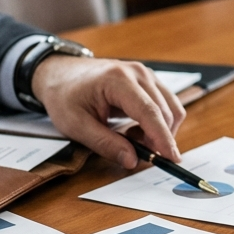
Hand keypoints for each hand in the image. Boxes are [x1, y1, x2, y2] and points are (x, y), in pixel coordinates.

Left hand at [32, 56, 185, 168]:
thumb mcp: (77, 126)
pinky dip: (157, 123)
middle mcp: (137, 73)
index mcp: (117, 80)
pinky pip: (166, 104)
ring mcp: (145, 74)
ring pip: (170, 109)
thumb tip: (132, 160)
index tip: (172, 158)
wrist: (61, 73)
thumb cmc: (65, 96)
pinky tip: (136, 128)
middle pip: (164, 112)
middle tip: (137, 155)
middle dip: (158, 139)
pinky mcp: (148, 80)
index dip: (162, 137)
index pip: (149, 112)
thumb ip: (106, 144)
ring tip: (131, 138)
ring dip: (159, 131)